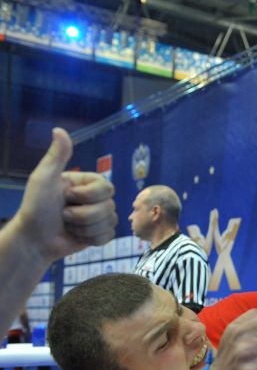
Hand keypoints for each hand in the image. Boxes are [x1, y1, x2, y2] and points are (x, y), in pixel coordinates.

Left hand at [15, 128, 116, 261]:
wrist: (33, 240)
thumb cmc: (36, 208)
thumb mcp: (44, 178)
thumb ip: (57, 156)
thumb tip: (59, 129)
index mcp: (84, 184)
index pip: (107, 187)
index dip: (89, 195)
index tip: (68, 197)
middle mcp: (94, 199)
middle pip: (110, 206)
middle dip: (85, 215)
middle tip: (65, 215)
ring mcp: (98, 217)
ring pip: (110, 222)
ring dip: (86, 228)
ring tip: (69, 227)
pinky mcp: (99, 234)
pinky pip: (109, 236)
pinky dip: (92, 239)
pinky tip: (78, 237)